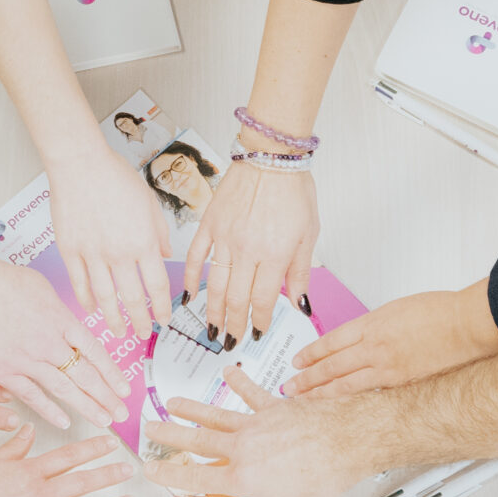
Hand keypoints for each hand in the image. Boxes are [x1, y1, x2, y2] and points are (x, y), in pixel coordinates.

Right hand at [0, 243, 128, 430]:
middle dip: (108, 397)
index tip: (124, 388)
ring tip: (104, 421)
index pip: (96, 353)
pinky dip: (49, 411)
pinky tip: (64, 422)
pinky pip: (32, 396)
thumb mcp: (42, 287)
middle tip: (122, 413)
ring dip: (87, 407)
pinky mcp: (3, 371)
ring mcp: (27, 360)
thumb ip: (58, 311)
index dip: (113, 374)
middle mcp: (49, 343)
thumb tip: (67, 324)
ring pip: (65, 390)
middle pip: (86, 375)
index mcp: (61, 320)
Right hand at [47, 140, 171, 340]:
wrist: (80, 163)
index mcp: (144, 242)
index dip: (161, 307)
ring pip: (105, 297)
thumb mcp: (150, 203)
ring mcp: (92, 254)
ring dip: (113, 318)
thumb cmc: (116, 177)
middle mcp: (120, 253)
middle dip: (140, 321)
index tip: (164, 320)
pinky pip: (79, 282)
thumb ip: (159, 233)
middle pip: (132, 298)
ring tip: (118, 331)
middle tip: (143, 335)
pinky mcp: (70, 250)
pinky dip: (85, 299)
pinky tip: (91, 309)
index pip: (157, 286)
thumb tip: (164, 255)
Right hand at [138, 366, 386, 496]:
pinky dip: (238, 383)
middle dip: (170, 436)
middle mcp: (242, 447)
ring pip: (215, 415)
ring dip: (191, 409)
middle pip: (196, 442)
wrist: (348, 437)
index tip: (150, 471)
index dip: (169, 476)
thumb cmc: (323, 476)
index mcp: (242, 477)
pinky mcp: (274, 406)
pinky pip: (251, 392)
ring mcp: (256, 423)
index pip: (195, 479)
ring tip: (172, 403)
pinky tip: (228, 373)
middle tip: (150, 430)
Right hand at [183, 154, 315, 343]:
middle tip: (230, 341)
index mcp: (274, 254)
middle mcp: (247, 250)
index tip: (256, 332)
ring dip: (212, 311)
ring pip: (214, 285)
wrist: (271, 155)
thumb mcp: (309, 234)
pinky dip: (189, 278)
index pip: (262, 300)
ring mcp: (224, 237)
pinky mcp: (209, 224)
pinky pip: (195, 257)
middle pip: (236, 299)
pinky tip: (188, 296)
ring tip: (212, 329)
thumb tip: (300, 304)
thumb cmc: (294, 190)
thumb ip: (300, 273)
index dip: (258, 321)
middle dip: (233, 324)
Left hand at [287, 282, 497, 397]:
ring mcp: (386, 366)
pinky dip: (349, 398)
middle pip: (331, 365)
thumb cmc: (439, 311)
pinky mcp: (401, 381)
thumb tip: (363, 338)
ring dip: (320, 393)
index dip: (311, 353)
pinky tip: (338, 405)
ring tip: (303, 400)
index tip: (297, 362)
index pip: (330, 341)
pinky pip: (367, 392)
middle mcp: (374, 346)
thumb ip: (376, 326)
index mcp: (372, 323)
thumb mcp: (397, 310)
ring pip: (344, 383)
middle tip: (289, 386)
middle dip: (307, 378)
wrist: (465, 323)